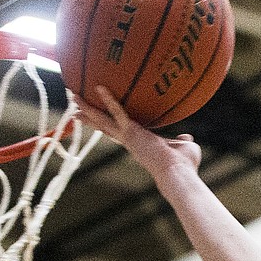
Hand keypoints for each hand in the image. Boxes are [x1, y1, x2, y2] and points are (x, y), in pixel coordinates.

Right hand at [75, 86, 201, 177]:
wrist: (178, 174)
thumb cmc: (183, 166)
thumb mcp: (182, 148)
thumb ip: (181, 141)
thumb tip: (186, 138)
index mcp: (139, 144)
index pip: (120, 131)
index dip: (108, 125)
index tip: (98, 120)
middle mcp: (130, 141)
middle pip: (104, 126)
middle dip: (90, 117)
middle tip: (75, 110)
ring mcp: (128, 137)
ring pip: (103, 120)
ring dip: (88, 108)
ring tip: (74, 96)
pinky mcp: (131, 132)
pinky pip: (118, 111)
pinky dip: (110, 99)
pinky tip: (100, 86)